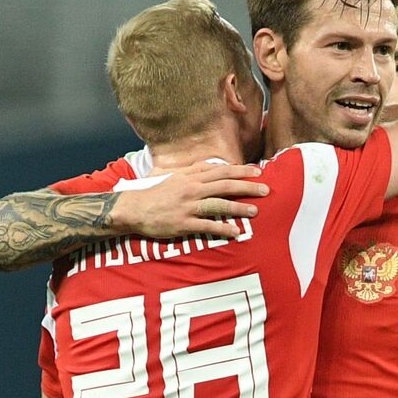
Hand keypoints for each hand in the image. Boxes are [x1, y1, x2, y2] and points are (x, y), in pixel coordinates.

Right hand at [108, 162, 267, 238]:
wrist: (132, 209)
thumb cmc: (152, 193)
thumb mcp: (172, 176)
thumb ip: (192, 171)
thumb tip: (211, 166)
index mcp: (189, 176)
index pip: (220, 170)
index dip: (240, 170)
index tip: (257, 171)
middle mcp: (191, 189)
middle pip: (225, 185)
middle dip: (247, 186)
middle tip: (266, 189)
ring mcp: (188, 206)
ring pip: (219, 204)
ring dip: (239, 207)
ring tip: (255, 211)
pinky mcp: (183, 223)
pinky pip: (207, 226)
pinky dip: (222, 228)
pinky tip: (235, 232)